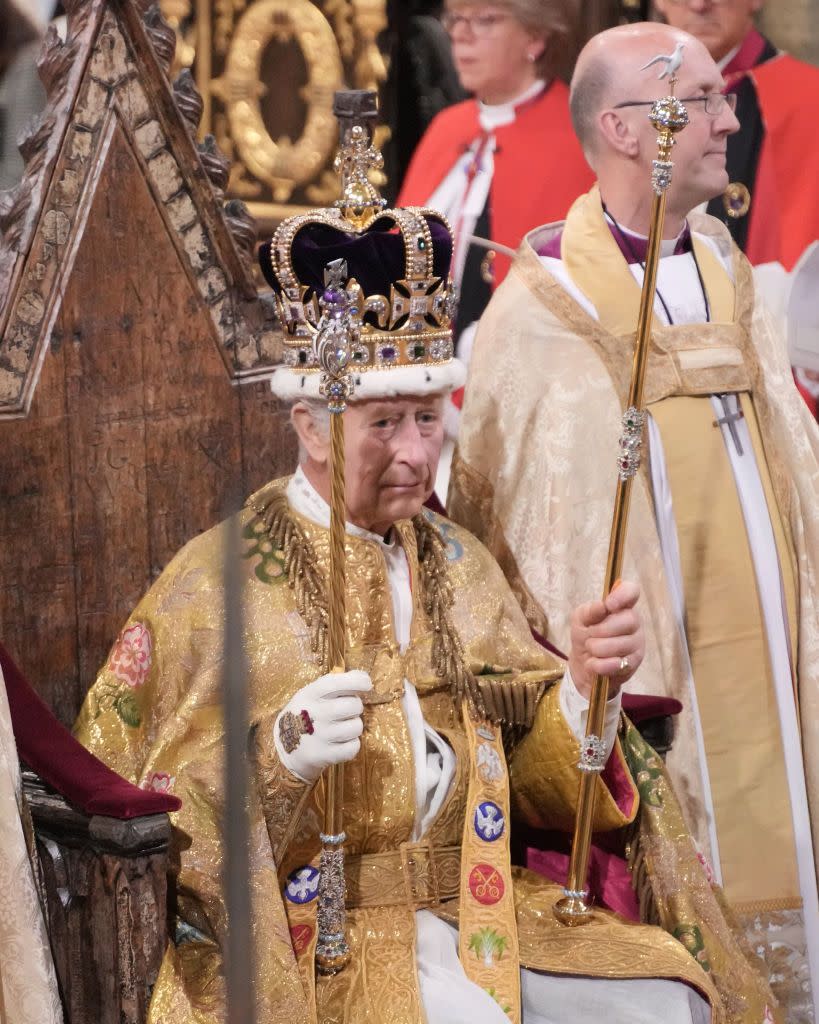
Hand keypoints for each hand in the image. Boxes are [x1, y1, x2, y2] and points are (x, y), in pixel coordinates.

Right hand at [274, 670, 371, 782]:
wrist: (284, 749)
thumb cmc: (306, 715)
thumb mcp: (312, 694)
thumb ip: (336, 684)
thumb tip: (363, 679)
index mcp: (309, 695)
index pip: (335, 682)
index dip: (356, 681)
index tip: (367, 684)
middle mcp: (313, 714)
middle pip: (353, 705)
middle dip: (356, 707)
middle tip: (347, 711)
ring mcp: (318, 736)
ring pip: (356, 727)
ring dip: (354, 727)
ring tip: (342, 727)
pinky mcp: (323, 755)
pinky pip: (353, 747)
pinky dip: (351, 745)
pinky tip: (340, 742)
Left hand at [567, 580, 643, 699]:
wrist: (583, 662)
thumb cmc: (585, 634)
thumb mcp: (581, 619)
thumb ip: (590, 611)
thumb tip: (602, 606)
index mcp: (621, 605)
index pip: (632, 591)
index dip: (623, 595)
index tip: (609, 605)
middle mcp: (634, 622)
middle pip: (628, 620)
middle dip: (601, 629)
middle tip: (589, 634)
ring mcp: (637, 643)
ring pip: (620, 644)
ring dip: (596, 648)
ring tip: (590, 649)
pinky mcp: (633, 663)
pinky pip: (616, 664)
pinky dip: (598, 664)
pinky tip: (593, 663)